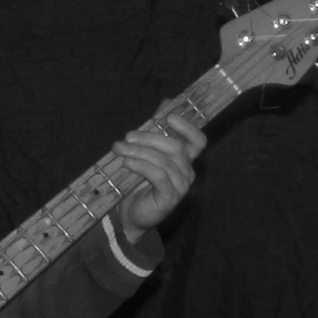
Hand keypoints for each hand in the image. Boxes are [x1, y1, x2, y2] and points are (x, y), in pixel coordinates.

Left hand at [103, 106, 208, 238]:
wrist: (129, 214)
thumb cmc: (138, 182)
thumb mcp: (146, 152)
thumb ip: (157, 130)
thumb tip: (166, 102)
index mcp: (185, 160)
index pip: (198, 141)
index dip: (187, 127)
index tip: (169, 116)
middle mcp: (187, 173)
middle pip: (176, 147)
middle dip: (149, 138)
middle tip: (127, 137)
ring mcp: (180, 187)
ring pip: (164, 161)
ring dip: (139, 152)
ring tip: (119, 149)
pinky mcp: (169, 199)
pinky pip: (158, 176)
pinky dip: (141, 166)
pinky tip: (127, 163)